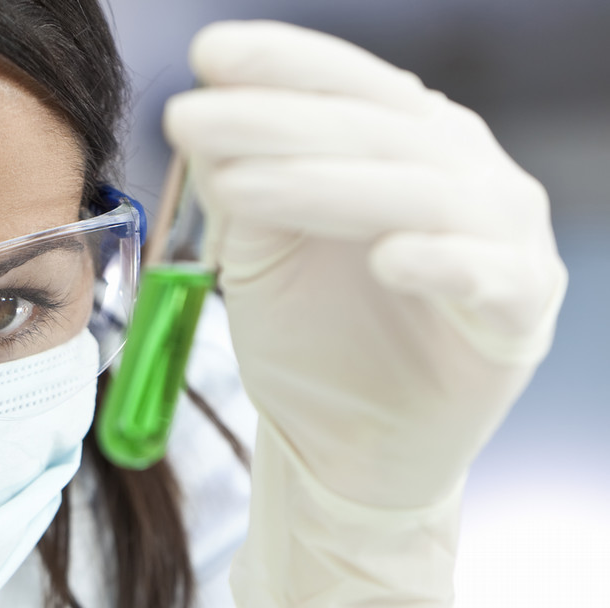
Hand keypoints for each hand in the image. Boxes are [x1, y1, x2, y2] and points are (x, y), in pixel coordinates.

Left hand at [164, 21, 566, 607]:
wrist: (350, 448)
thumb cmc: (312, 339)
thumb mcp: (262, 254)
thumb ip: (246, 189)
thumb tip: (206, 122)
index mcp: (404, 141)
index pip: (345, 85)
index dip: (280, 63)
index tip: (207, 54)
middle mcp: (463, 172)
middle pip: (372, 130)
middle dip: (276, 120)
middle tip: (193, 117)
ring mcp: (501, 238)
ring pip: (421, 192)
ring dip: (326, 185)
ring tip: (241, 188)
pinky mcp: (520, 313)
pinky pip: (488, 277)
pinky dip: (441, 262)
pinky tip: (386, 258)